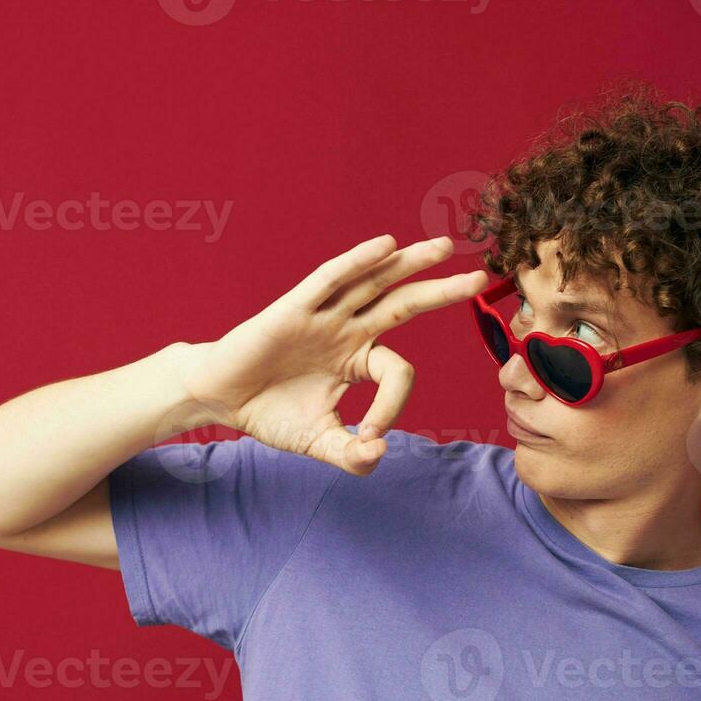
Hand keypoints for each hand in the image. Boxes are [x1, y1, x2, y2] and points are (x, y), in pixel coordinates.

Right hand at [177, 234, 487, 474]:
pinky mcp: (293, 309)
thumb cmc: (270, 414)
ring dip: (409, 263)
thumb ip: (351, 454)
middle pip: (405, 304)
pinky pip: (330, 279)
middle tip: (481, 278)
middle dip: (443, 291)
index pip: (398, 370)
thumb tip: (379, 453)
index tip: (371, 435)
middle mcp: (348, 330)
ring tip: (445, 247)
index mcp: (359, 359)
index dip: (394, 404)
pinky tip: (385, 246)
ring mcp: (324, 316)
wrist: (219, 400)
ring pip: (375, 283)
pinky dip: (357, 261)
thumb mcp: (319, 442)